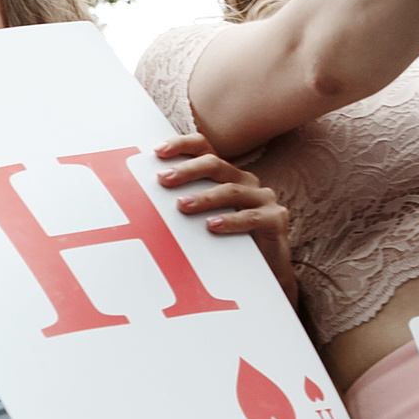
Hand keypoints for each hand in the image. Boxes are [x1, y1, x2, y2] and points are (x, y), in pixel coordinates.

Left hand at [156, 134, 291, 290]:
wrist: (262, 273)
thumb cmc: (227, 243)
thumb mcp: (202, 220)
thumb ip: (184, 204)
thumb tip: (142, 199)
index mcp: (227, 175)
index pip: (205, 149)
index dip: (182, 145)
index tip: (157, 152)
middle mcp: (245, 181)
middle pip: (215, 165)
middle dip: (187, 171)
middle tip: (163, 179)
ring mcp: (263, 198)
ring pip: (231, 190)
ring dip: (204, 197)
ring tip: (182, 205)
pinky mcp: (275, 219)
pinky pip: (251, 217)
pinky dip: (230, 221)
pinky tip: (211, 226)